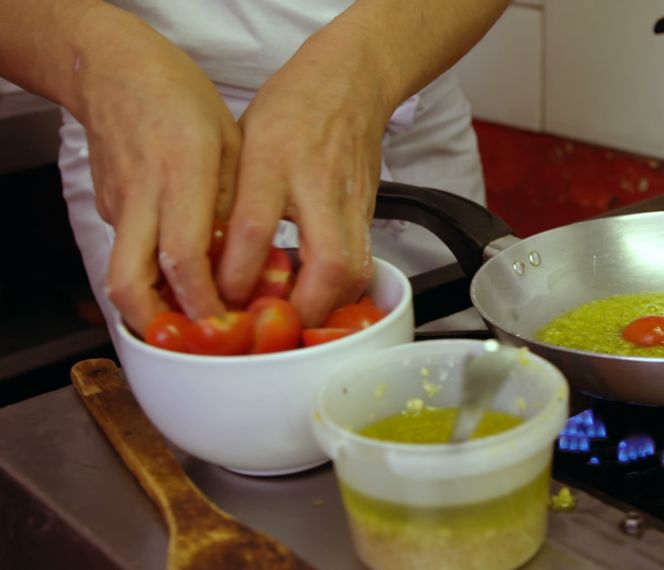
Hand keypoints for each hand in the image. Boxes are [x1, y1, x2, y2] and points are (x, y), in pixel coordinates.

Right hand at [75, 18, 241, 334]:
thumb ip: (238, 200)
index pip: (185, 255)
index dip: (204, 299)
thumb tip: (257, 259)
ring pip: (121, 275)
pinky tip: (181, 284)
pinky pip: (127, 253)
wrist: (118, 72)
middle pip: (133, 281)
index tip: (228, 323)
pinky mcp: (108, 208)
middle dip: (163, 323)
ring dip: (151, 311)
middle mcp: (145, 196)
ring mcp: (120, 205)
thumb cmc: (182, 101)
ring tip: (188, 328)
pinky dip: (150, 277)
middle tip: (196, 344)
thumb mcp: (231, 142)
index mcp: (183, 175)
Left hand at [216, 33, 389, 326]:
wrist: (350, 82)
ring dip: (328, 307)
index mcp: (272, 161)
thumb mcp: (242, 143)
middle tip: (275, 331)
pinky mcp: (369, 212)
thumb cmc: (291, 108)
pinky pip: (362, 263)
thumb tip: (208, 254)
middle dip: (303, 309)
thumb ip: (230, 196)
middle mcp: (316, 185)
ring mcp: (350, 201)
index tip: (221, 299)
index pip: (253, 229)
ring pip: (354, 270)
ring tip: (298, 326)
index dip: (236, 275)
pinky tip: (321, 301)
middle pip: (326, 264)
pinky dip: (342, 291)